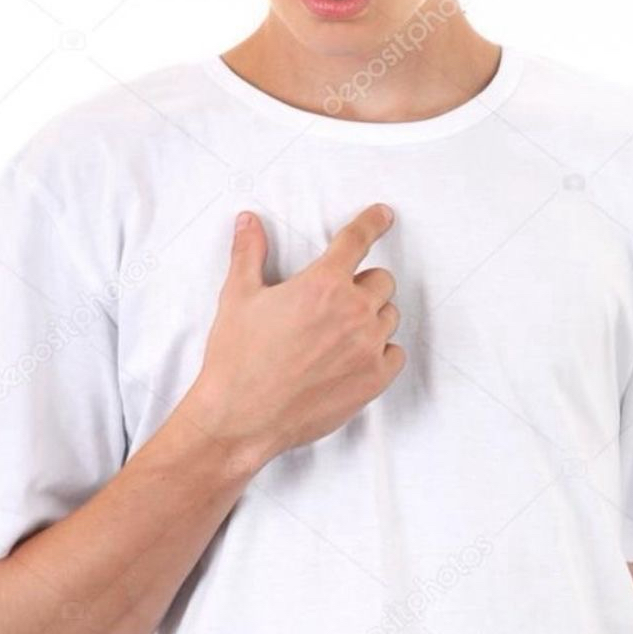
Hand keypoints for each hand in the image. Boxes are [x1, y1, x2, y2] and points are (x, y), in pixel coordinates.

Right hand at [187, 203, 403, 467]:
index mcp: (322, 284)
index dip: (371, 222)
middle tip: (332, 304)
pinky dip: (380, 352)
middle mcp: (353, 312)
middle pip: (381, 281)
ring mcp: (368, 347)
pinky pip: (395, 353)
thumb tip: (249, 221)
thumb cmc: (237, 358)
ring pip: (389, 316)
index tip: (383, 215)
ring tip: (337, 335)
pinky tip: (351, 360)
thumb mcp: (238, 297)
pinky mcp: (374, 380)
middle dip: (361, 285)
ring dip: (371, 318)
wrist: (240, 418)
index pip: (356, 240)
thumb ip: (249, 252)